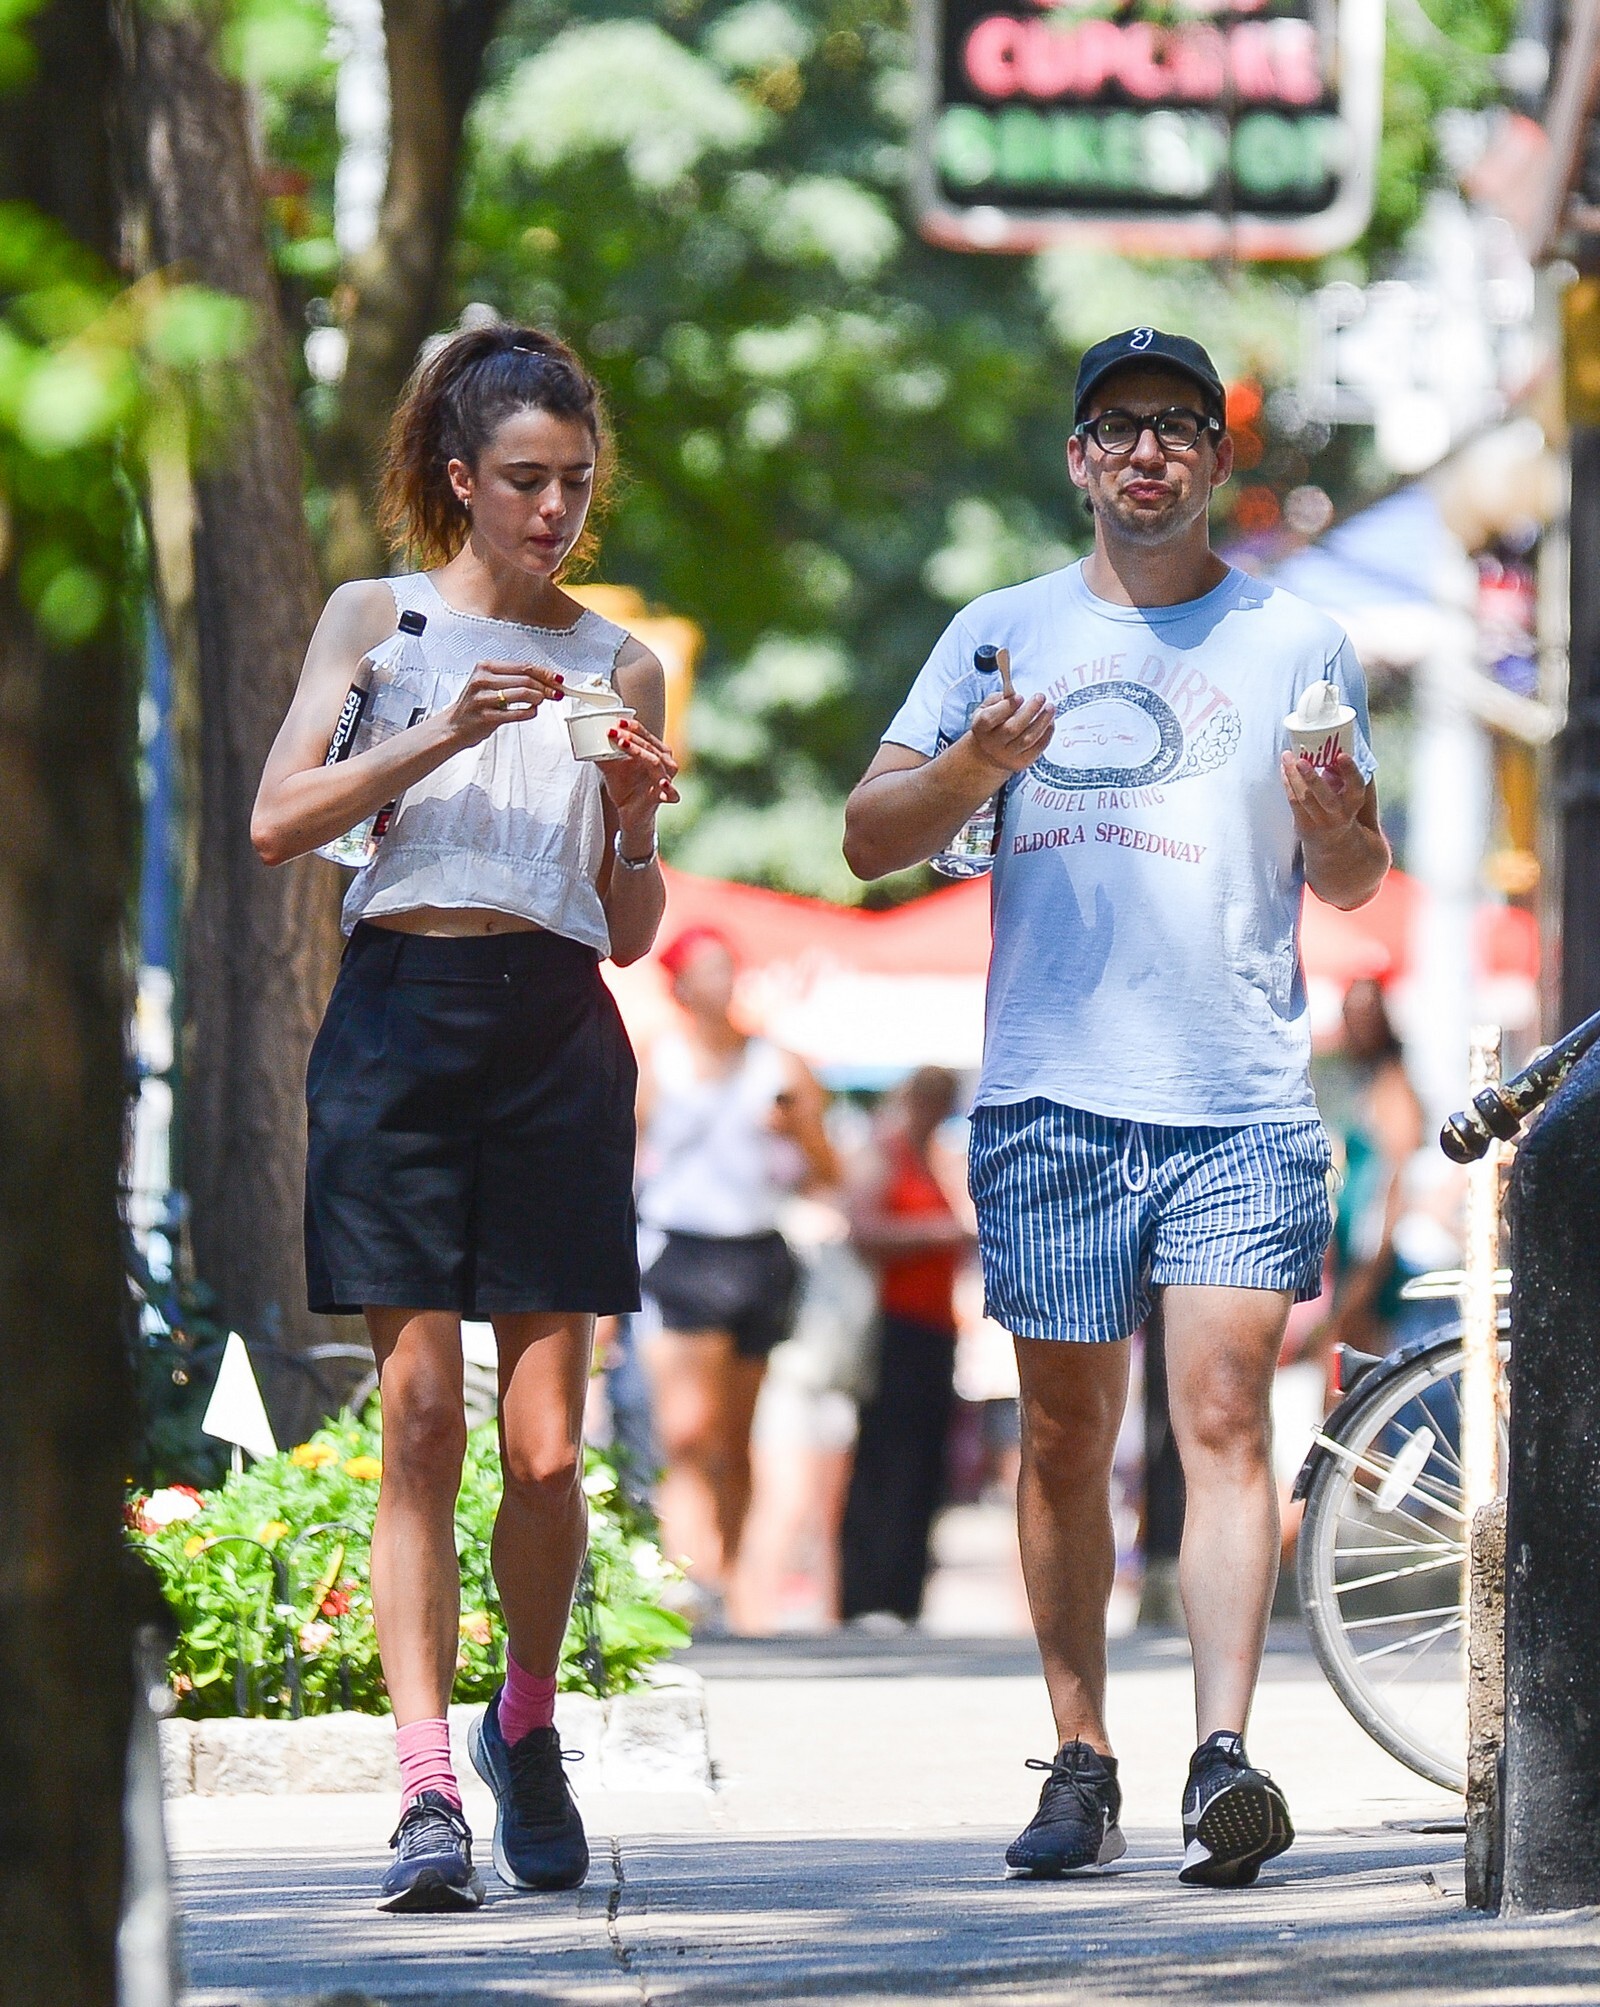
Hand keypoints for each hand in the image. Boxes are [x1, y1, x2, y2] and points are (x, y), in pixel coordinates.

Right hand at [445, 659, 567, 748]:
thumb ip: (514, 679)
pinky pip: (517, 713)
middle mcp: (483, 680)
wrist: (454, 726)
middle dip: (546, 686)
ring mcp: (484, 698)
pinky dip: (529, 712)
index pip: (523, 666)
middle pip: (525, 679)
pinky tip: (531, 712)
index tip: (557, 679)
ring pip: (523, 693)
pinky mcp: (487, 717)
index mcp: (485, 667)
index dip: (544, 672)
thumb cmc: (475, 704)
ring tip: (541, 702)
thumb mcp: (490, 684)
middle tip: (556, 693)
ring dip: (538, 698)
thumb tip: (545, 680)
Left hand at [601, 715, 680, 846]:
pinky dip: (669, 788)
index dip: (633, 727)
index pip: (646, 735)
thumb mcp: (612, 768)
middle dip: (632, 738)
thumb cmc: (626, 787)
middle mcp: (665, 763)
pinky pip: (672, 793)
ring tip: (624, 745)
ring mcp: (666, 780)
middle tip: (614, 733)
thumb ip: (603, 755)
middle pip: (650, 746)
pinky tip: (662, 783)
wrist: (630, 813)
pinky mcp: (665, 797)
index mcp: (656, 752)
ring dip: (640, 753)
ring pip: (656, 762)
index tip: (617, 722)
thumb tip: (586, 740)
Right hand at [969, 690, 1054, 774]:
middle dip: (1029, 711)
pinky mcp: (1021, 762)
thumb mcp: (986, 709)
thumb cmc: (990, 726)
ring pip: (1027, 739)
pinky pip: (1037, 749)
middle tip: (1040, 697)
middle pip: (1012, 729)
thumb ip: (998, 699)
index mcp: (980, 728)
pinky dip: (1047, 734)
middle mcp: (992, 744)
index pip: (990, 718)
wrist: (988, 754)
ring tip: (1050, 708)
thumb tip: (1012, 692)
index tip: (1020, 696)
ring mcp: (1007, 755)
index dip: (1006, 707)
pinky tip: (1050, 722)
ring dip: (1042, 722)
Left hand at [1281, 748, 1366, 835]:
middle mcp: (1339, 814)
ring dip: (1293, 775)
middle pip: (1325, 797)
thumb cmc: (1340, 806)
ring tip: (1287, 756)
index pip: (1356, 786)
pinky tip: (1284, 769)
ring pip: (1304, 798)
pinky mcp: (1303, 825)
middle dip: (1312, 779)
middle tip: (1301, 761)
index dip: (1350, 771)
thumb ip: (1342, 774)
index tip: (1341, 755)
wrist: (1333, 841)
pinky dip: (1287, 783)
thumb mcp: (1348, 792)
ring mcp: (1320, 822)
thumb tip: (1329, 750)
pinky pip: (1293, 802)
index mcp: (1354, 803)